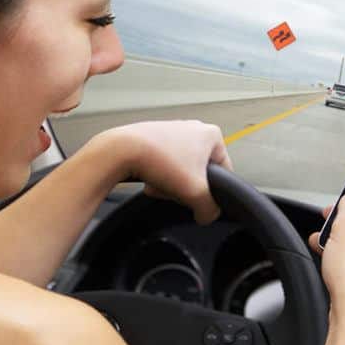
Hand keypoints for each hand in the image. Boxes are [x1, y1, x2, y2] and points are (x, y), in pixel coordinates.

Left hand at [97, 120, 231, 224]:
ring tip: (159, 186)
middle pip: (199, 173)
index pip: (224, 172)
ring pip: (180, 171)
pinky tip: (149, 181)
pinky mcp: (154, 137)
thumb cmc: (158, 160)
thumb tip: (208, 215)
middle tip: (175, 191)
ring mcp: (173, 131)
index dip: (211, 191)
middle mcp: (193, 128)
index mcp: (211, 134)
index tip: (197, 197)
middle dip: (186, 187)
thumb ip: (210, 209)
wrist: (121, 151)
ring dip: (170, 184)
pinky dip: (158, 176)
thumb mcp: (195, 193)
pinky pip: (164, 165)